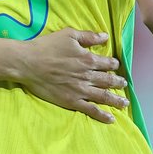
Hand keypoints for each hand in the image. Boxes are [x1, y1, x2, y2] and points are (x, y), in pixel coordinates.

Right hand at [12, 29, 129, 123]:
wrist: (28, 63)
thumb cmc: (47, 47)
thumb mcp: (68, 35)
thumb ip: (88, 36)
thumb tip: (105, 36)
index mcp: (88, 59)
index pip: (107, 63)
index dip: (113, 64)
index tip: (116, 65)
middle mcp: (88, 76)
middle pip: (109, 81)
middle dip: (118, 82)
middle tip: (124, 84)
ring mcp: (81, 90)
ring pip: (104, 96)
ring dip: (116, 100)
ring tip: (124, 103)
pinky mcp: (72, 101)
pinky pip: (91, 110)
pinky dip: (102, 115)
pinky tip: (111, 119)